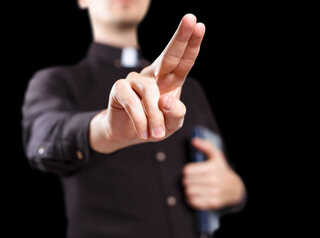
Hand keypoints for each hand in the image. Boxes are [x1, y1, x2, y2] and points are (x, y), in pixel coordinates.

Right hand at [90, 14, 205, 152]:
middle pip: (168, 55)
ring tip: (157, 134)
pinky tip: (144, 133)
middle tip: (190, 19)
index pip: (183, 61)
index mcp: (170, 81)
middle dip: (181, 37)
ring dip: (155, 116)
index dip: (191, 44)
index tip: (199, 26)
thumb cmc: (154, 126)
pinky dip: (141, 120)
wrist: (128, 135)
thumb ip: (176, 114)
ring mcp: (135, 80)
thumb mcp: (172, 124)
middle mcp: (154, 76)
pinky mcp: (120, 88)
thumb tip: (167, 100)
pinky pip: (133, 102)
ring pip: (150, 91)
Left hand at [183, 138, 245, 209]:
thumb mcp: (216, 156)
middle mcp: (213, 180)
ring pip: (188, 192)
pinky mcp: (212, 203)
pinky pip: (193, 202)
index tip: (190, 171)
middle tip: (190, 180)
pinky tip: (195, 195)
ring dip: (188, 190)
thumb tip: (194, 140)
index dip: (186, 171)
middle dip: (186, 180)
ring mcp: (213, 193)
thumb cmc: (221, 170)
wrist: (234, 189)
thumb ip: (206, 145)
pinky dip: (191, 199)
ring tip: (192, 187)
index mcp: (212, 168)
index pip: (188, 170)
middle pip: (187, 181)